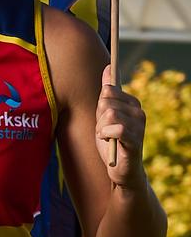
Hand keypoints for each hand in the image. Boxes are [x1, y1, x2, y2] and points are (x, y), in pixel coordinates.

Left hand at [96, 65, 147, 188]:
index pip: (108, 90)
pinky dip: (105, 134)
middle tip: (104, 131)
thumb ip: (106, 96)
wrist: (120, 169)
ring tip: (106, 137)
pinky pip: (116, 128)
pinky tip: (107, 141)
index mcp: (132, 103)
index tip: (103, 117)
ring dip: (100, 128)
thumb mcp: (104, 116)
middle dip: (98, 118)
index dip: (100, 105)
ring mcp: (139, 125)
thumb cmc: (111, 142)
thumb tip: (108, 68)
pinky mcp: (135, 139)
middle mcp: (139, 112)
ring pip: (109, 114)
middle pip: (106, 102)